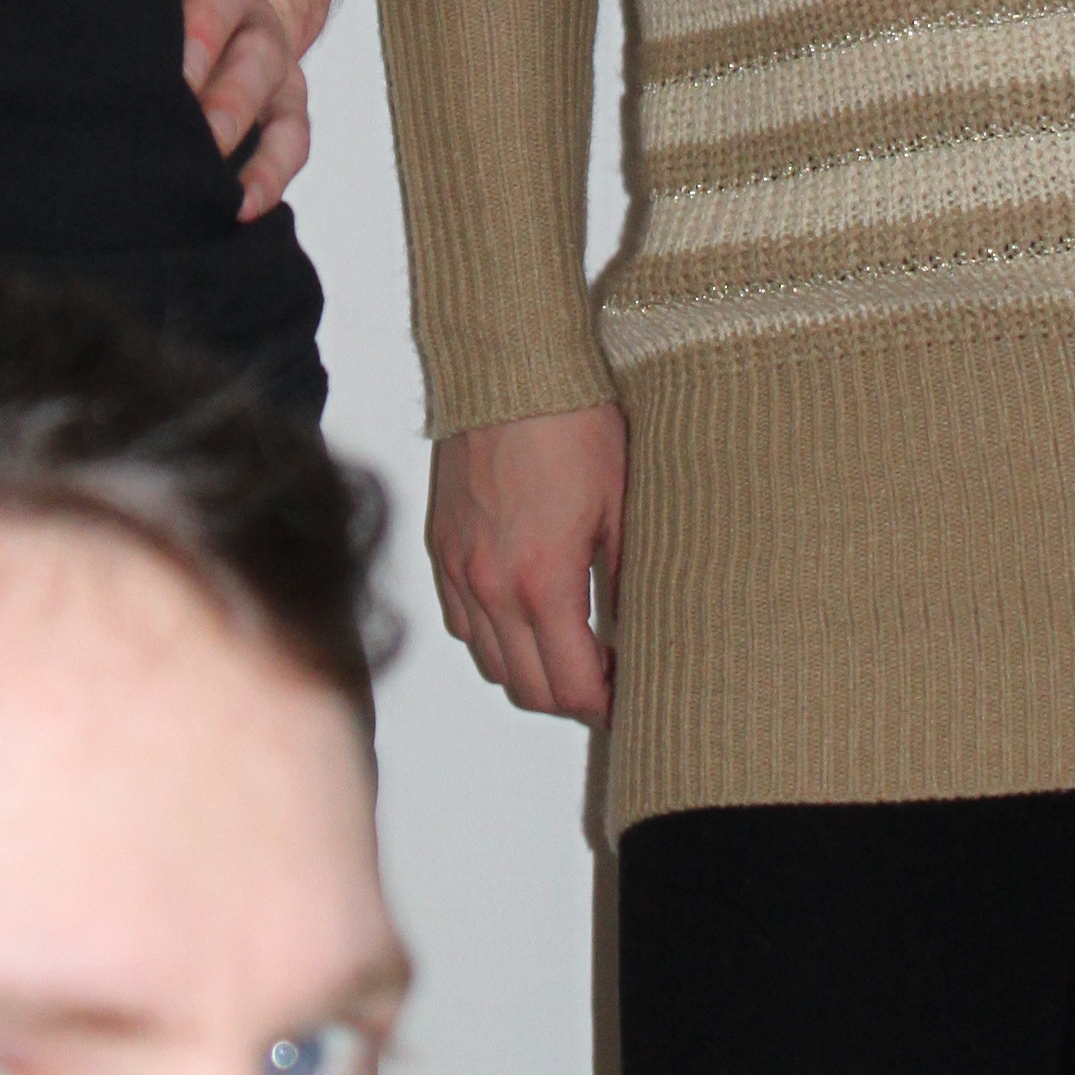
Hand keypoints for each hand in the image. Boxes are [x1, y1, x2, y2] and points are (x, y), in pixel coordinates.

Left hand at [179, 0, 316, 217]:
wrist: (204, 17)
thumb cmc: (136, 6)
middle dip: (201, 34)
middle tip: (172, 77)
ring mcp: (261, 45)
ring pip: (261, 63)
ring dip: (234, 103)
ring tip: (205, 142)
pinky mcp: (282, 100)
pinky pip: (290, 132)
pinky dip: (272, 168)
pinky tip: (243, 203)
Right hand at [427, 408, 625, 725]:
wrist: (509, 369)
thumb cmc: (572, 423)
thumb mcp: (621, 504)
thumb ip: (625, 577)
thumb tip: (634, 625)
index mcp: (543, 582)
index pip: (571, 685)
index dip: (604, 704)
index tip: (627, 695)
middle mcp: (492, 587)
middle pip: (528, 689)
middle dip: (569, 698)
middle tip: (603, 680)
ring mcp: (459, 568)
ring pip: (490, 662)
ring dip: (529, 671)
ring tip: (566, 650)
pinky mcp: (441, 546)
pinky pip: (460, 622)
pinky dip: (491, 638)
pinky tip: (522, 617)